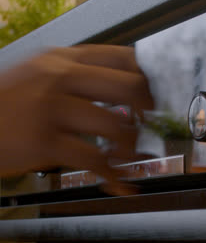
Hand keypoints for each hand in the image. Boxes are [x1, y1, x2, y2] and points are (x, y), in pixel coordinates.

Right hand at [0, 45, 153, 194]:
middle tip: (148, 126)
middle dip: (147, 111)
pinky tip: (120, 185)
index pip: (121, 57)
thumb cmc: (7, 106)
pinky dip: (114, 178)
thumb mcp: (38, 77)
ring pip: (115, 127)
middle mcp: (59, 77)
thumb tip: (116, 91)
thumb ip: (74, 78)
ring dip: (129, 148)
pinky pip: (94, 161)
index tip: (154, 96)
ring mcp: (52, 108)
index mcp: (61, 59)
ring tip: (126, 157)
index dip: (147, 78)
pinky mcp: (46, 142)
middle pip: (127, 88)